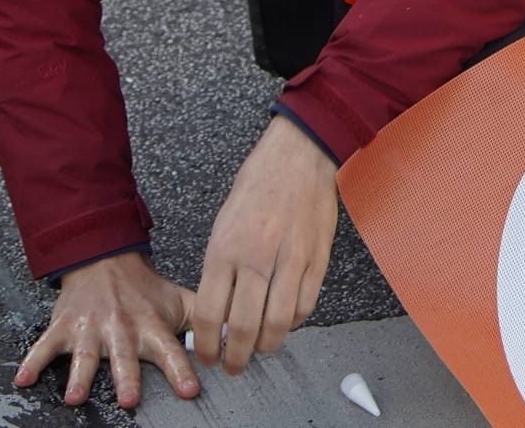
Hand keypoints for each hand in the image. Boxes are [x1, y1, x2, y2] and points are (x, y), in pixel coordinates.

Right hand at [14, 251, 197, 408]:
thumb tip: (237, 333)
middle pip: (125, 358)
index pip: (171, 352)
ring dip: (80, 376)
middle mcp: (121, 330)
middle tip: (129, 399)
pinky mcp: (64, 328)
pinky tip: (23, 380)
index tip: (190, 390)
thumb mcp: (179, 301)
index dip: (181, 371)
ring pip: (84, 356)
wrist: (104, 259)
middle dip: (127, 378)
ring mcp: (91, 329)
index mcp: (151, 327)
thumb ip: (207, 320)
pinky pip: (45, 347)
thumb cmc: (144, 289)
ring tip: (75, 397)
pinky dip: (32, 362)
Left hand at [193, 116, 338, 373]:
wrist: (298, 157)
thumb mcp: (223, 223)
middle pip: (244, 327)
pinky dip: (293, 322)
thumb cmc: (257, 186)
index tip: (208, 355)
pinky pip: (305, 305)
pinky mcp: (317, 260)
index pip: (210, 313)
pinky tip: (284, 323)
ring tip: (259, 350)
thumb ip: (220, 267)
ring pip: (278, 323)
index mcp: (225, 248)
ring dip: (266, 346)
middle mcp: (256, 258)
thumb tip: (219, 310)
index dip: (207, 344)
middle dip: (235, 357)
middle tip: (233, 365)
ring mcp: (290, 260)